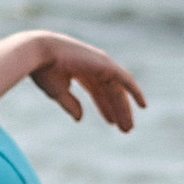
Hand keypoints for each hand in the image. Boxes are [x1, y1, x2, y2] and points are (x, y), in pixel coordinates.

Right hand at [27, 35, 146, 133]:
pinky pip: (126, 80)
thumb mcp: (58, 92)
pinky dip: (135, 92)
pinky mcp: (107, 65)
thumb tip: (80, 118)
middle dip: (116, 110)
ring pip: (118, 90)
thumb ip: (71, 104)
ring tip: (128, 128)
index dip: (103, 106)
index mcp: (80, 69)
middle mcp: (93, 65)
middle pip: (110, 91)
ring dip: (124, 109)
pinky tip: (143, 105)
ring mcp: (101, 63)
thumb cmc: (43, 70)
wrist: (40, 54)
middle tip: (125, 129)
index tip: (111, 122)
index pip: (96, 90)